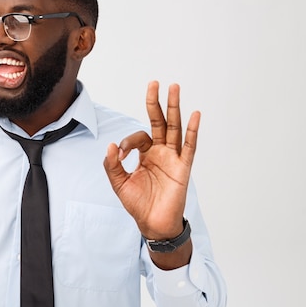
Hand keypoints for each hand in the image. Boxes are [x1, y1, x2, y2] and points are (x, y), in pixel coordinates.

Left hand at [103, 81, 199, 239]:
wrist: (152, 224)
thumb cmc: (138, 204)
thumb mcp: (119, 183)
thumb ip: (112, 164)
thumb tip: (110, 145)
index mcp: (145, 154)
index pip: (137, 137)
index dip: (126, 143)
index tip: (119, 156)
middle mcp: (160, 152)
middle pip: (159, 122)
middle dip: (156, 103)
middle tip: (154, 82)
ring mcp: (173, 158)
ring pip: (174, 128)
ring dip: (174, 108)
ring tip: (174, 88)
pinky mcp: (182, 168)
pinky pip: (189, 147)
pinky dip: (191, 131)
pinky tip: (194, 115)